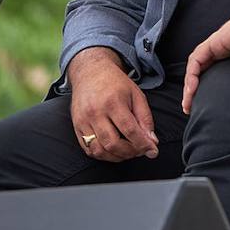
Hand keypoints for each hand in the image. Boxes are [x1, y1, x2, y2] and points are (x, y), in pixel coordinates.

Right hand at [68, 47, 158, 161]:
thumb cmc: (116, 84)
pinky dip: (103, 155)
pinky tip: (114, 151)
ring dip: (117, 157)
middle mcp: (96, 113)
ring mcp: (83, 121)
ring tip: (128, 152)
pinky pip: (88, 149)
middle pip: (113, 144)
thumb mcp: (136, 95)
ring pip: (99, 150)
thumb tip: (152, 141)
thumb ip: (145, 118)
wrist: (91, 73)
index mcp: (113, 102)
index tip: (153, 151)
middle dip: (130, 153)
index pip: (129, 130)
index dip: (143, 144)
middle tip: (140, 151)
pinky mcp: (76, 127)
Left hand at [182, 0, 229, 112]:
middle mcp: (224, 47)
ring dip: (189, 85)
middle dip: (193, 89)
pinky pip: (197, 59)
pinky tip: (192, 89)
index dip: (206, 87)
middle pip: (201, 70)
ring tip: (188, 104)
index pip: (214, 71)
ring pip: (196, 66)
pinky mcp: (217, 40)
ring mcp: (218, 43)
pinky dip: (192, 74)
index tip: (205, 106)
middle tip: (190, 110)